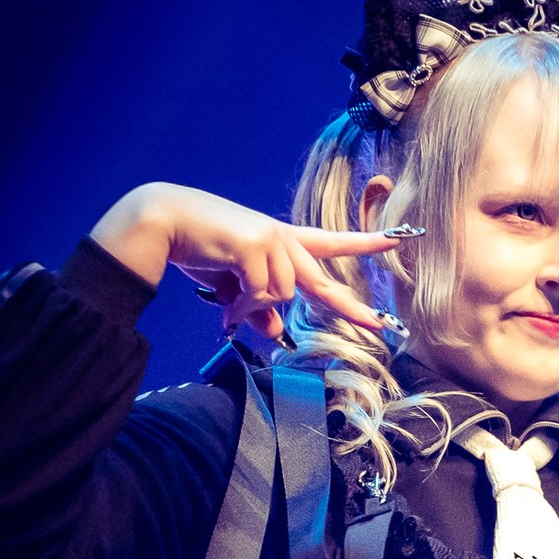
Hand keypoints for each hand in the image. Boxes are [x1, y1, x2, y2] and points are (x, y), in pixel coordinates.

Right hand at [91, 182, 409, 340]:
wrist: (163, 223)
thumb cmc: (197, 248)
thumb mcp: (234, 286)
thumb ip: (258, 310)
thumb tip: (276, 335)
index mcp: (281, 240)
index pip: (330, 241)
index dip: (363, 244)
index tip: (396, 242)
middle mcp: (282, 237)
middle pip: (323, 279)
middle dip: (351, 307)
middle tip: (381, 327)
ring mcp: (271, 238)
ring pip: (283, 296)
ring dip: (254, 309)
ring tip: (227, 306)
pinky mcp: (256, 244)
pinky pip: (262, 295)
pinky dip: (243, 306)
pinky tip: (224, 303)